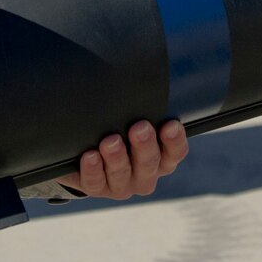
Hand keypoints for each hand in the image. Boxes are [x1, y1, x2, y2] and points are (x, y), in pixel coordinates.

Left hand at [58, 119, 188, 200]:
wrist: (85, 152)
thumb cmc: (118, 128)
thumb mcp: (132, 118)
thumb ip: (142, 106)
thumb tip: (143, 73)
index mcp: (161, 158)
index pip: (176, 152)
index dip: (175, 140)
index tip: (170, 124)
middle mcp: (144, 174)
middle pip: (150, 164)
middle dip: (145, 146)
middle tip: (139, 128)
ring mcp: (121, 185)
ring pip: (122, 175)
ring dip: (117, 158)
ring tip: (110, 141)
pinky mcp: (96, 188)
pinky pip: (95, 182)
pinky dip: (93, 169)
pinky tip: (90, 156)